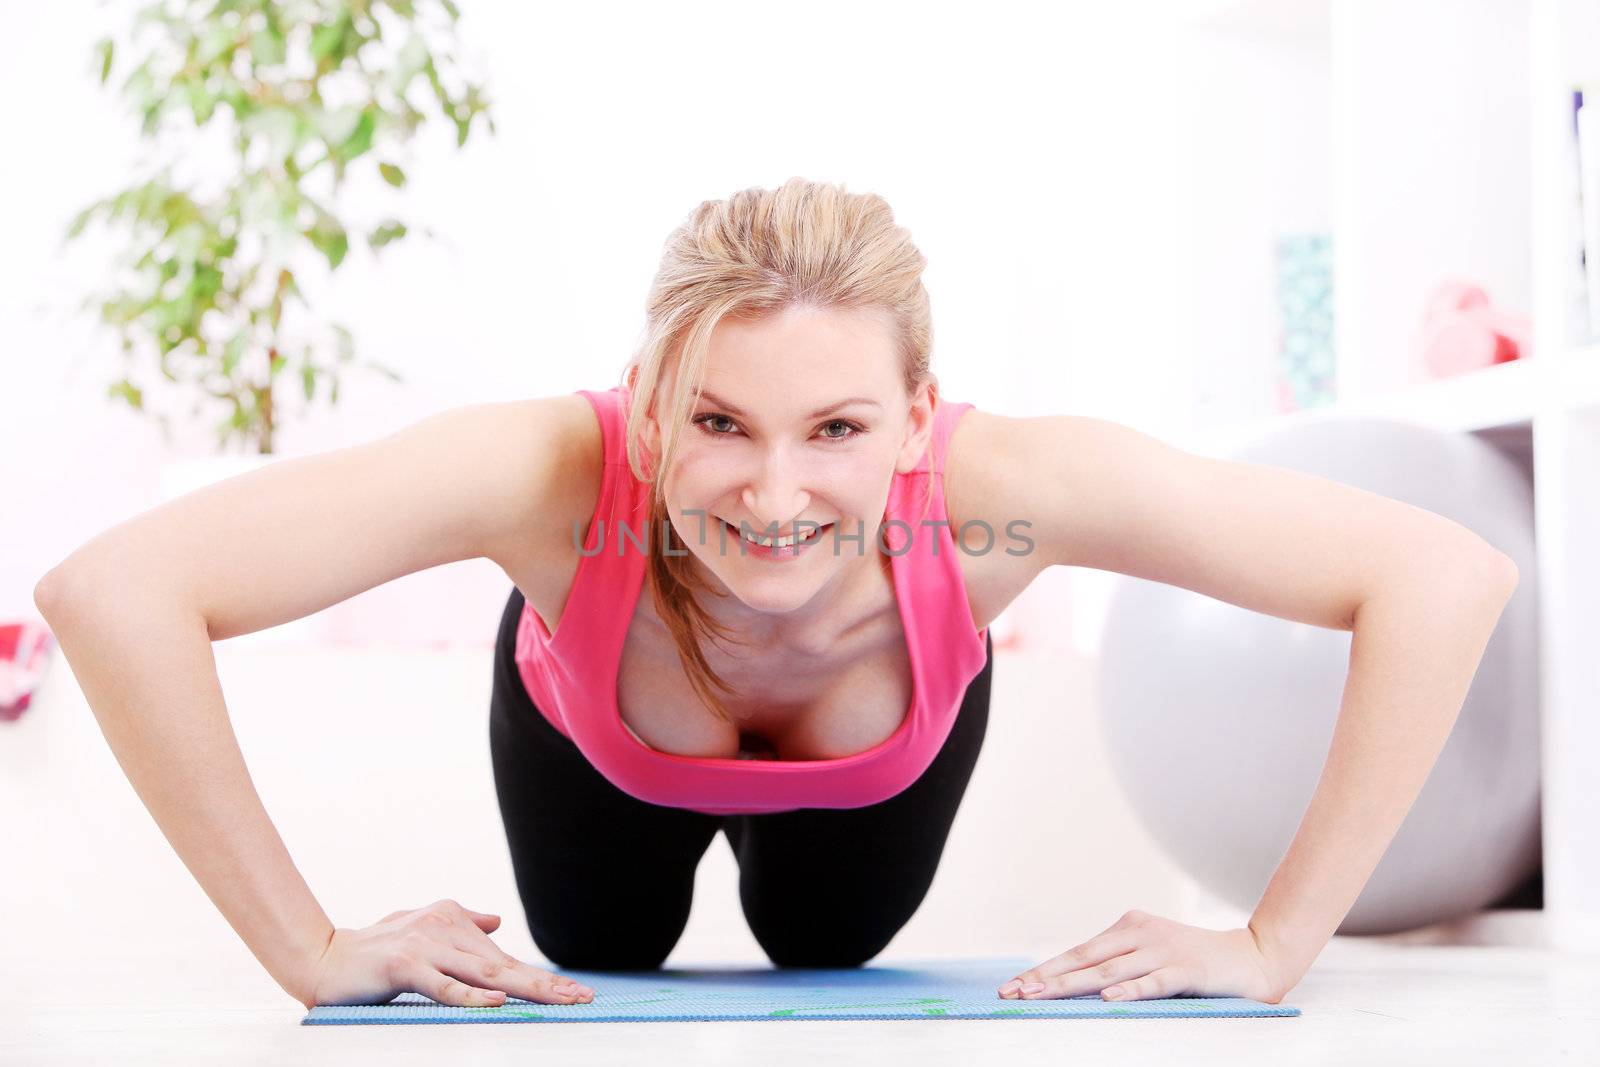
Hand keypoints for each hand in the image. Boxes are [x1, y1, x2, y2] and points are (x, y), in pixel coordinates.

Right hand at [299, 898, 596, 1008]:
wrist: (324, 957)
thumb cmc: (375, 947)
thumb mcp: (422, 927)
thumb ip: (461, 922)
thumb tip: (497, 921)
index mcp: (453, 921)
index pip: (504, 958)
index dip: (541, 976)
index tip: (575, 991)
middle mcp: (446, 929)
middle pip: (504, 965)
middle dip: (547, 983)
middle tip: (583, 997)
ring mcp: (426, 947)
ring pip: (484, 973)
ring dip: (525, 988)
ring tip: (559, 999)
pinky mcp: (404, 966)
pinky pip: (444, 985)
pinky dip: (472, 995)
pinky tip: (498, 1001)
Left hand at [996, 909, 1295, 1003]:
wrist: (1254, 957)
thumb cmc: (1196, 963)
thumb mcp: (1152, 956)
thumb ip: (1119, 965)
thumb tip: (1075, 986)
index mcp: (1128, 927)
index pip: (1077, 952)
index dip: (1044, 970)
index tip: (1013, 985)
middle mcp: (1140, 934)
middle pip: (1084, 959)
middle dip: (1045, 978)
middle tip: (1014, 992)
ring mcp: (1162, 950)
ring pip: (1108, 971)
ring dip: (1071, 985)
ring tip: (1042, 995)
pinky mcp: (1186, 969)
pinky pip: (1151, 983)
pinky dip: (1127, 991)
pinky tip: (1105, 999)